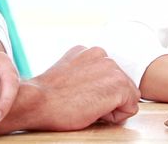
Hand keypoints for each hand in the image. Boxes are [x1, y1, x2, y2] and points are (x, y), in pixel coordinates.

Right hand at [25, 45, 140, 130]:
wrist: (38, 102)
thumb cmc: (48, 96)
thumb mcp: (68, 74)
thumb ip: (85, 72)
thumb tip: (95, 85)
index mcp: (89, 51)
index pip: (108, 77)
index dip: (97, 92)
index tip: (78, 94)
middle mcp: (102, 54)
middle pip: (120, 85)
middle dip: (107, 98)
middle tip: (81, 102)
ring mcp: (111, 68)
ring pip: (127, 96)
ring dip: (111, 106)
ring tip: (86, 105)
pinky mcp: (118, 84)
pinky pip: (130, 108)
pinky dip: (115, 116)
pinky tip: (93, 110)